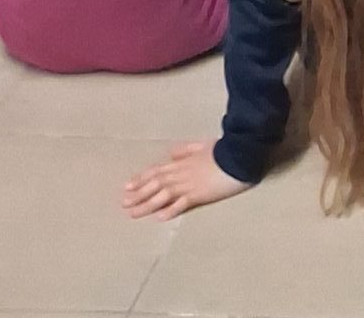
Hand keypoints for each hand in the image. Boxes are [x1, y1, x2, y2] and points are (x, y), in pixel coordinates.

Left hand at [123, 141, 252, 220]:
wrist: (240, 155)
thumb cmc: (223, 151)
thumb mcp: (203, 146)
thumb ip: (186, 150)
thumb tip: (172, 153)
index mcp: (182, 162)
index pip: (157, 171)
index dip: (141, 179)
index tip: (127, 187)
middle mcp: (181, 173)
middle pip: (155, 184)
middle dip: (138, 194)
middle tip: (123, 204)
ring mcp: (189, 184)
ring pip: (163, 195)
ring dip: (147, 204)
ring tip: (133, 213)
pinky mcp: (200, 194)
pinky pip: (182, 203)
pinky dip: (170, 210)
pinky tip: (160, 217)